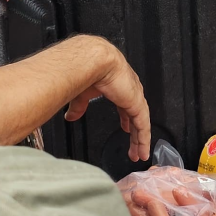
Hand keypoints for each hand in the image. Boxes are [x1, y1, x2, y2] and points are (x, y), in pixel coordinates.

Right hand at [63, 36, 150, 160]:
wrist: (95, 61)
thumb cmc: (88, 69)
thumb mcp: (82, 93)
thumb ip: (79, 106)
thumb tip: (71, 117)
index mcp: (118, 87)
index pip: (125, 106)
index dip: (126, 118)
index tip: (126, 128)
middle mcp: (130, 92)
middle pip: (135, 117)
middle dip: (135, 133)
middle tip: (135, 148)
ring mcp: (135, 98)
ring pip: (141, 124)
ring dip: (140, 140)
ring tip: (140, 154)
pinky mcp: (137, 104)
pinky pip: (143, 126)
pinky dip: (143, 139)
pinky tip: (142, 149)